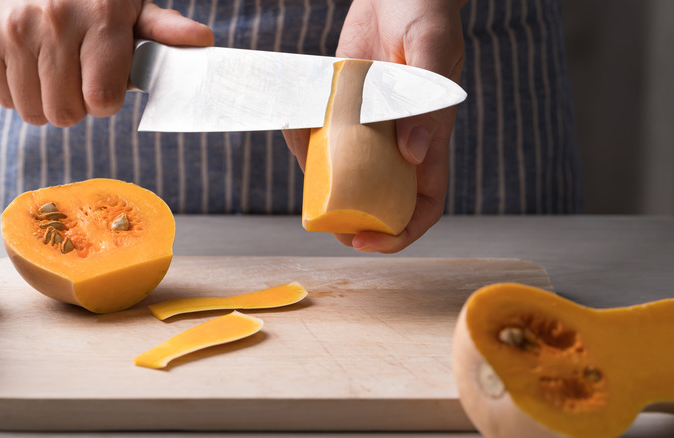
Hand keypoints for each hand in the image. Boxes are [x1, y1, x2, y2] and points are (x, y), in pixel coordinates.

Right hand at [0, 0, 213, 126]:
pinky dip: (18, 91)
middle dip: (77, 106)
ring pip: (32, 112)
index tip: (104, 86)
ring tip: (55, 72)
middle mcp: (55, 22)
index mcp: (101, 17)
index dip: (105, 102)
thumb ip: (164, 30)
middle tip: (79, 79)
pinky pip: (3, 98)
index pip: (102, 100)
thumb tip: (203, 41)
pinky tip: (30, 65)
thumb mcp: (132, 5)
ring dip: (47, 103)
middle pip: (65, 113)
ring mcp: (14, 30)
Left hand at [283, 0, 465, 252]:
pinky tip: (296, 137)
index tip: (370, 241)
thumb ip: (425, 100)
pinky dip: (310, 143)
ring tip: (309, 195)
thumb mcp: (431, 48)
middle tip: (331, 229)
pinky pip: (327, 135)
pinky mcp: (346, 105)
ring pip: (352, 172)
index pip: (426, 201)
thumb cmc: (425, 10)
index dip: (404, 230)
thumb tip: (414, 155)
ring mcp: (373, 124)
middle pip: (384, 197)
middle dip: (359, 221)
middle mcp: (401, 138)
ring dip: (330, 189)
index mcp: (432, 135)